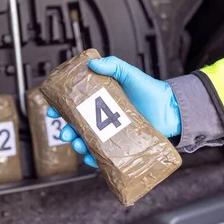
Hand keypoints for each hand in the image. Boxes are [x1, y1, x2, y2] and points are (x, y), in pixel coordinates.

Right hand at [46, 56, 180, 167]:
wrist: (172, 110)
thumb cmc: (152, 92)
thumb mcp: (130, 74)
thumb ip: (114, 66)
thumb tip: (93, 64)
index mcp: (100, 100)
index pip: (74, 105)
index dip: (60, 108)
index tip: (51, 109)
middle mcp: (103, 118)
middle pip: (77, 126)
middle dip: (67, 131)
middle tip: (66, 132)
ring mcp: (111, 133)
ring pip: (87, 142)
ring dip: (78, 145)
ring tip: (78, 145)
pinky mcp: (120, 147)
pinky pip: (103, 156)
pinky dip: (94, 159)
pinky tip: (91, 158)